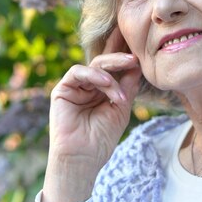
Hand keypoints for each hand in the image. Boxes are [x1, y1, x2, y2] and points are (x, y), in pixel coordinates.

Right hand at [42, 27, 141, 201]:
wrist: (83, 158)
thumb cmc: (102, 137)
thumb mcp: (121, 107)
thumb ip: (127, 85)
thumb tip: (137, 63)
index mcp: (103, 89)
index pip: (115, 67)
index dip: (124, 54)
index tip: (139, 44)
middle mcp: (89, 84)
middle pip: (105, 61)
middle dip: (120, 56)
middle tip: (135, 57)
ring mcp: (76, 85)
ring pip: (94, 64)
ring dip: (111, 70)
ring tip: (122, 85)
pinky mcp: (63, 89)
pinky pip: (78, 72)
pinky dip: (95, 75)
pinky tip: (108, 84)